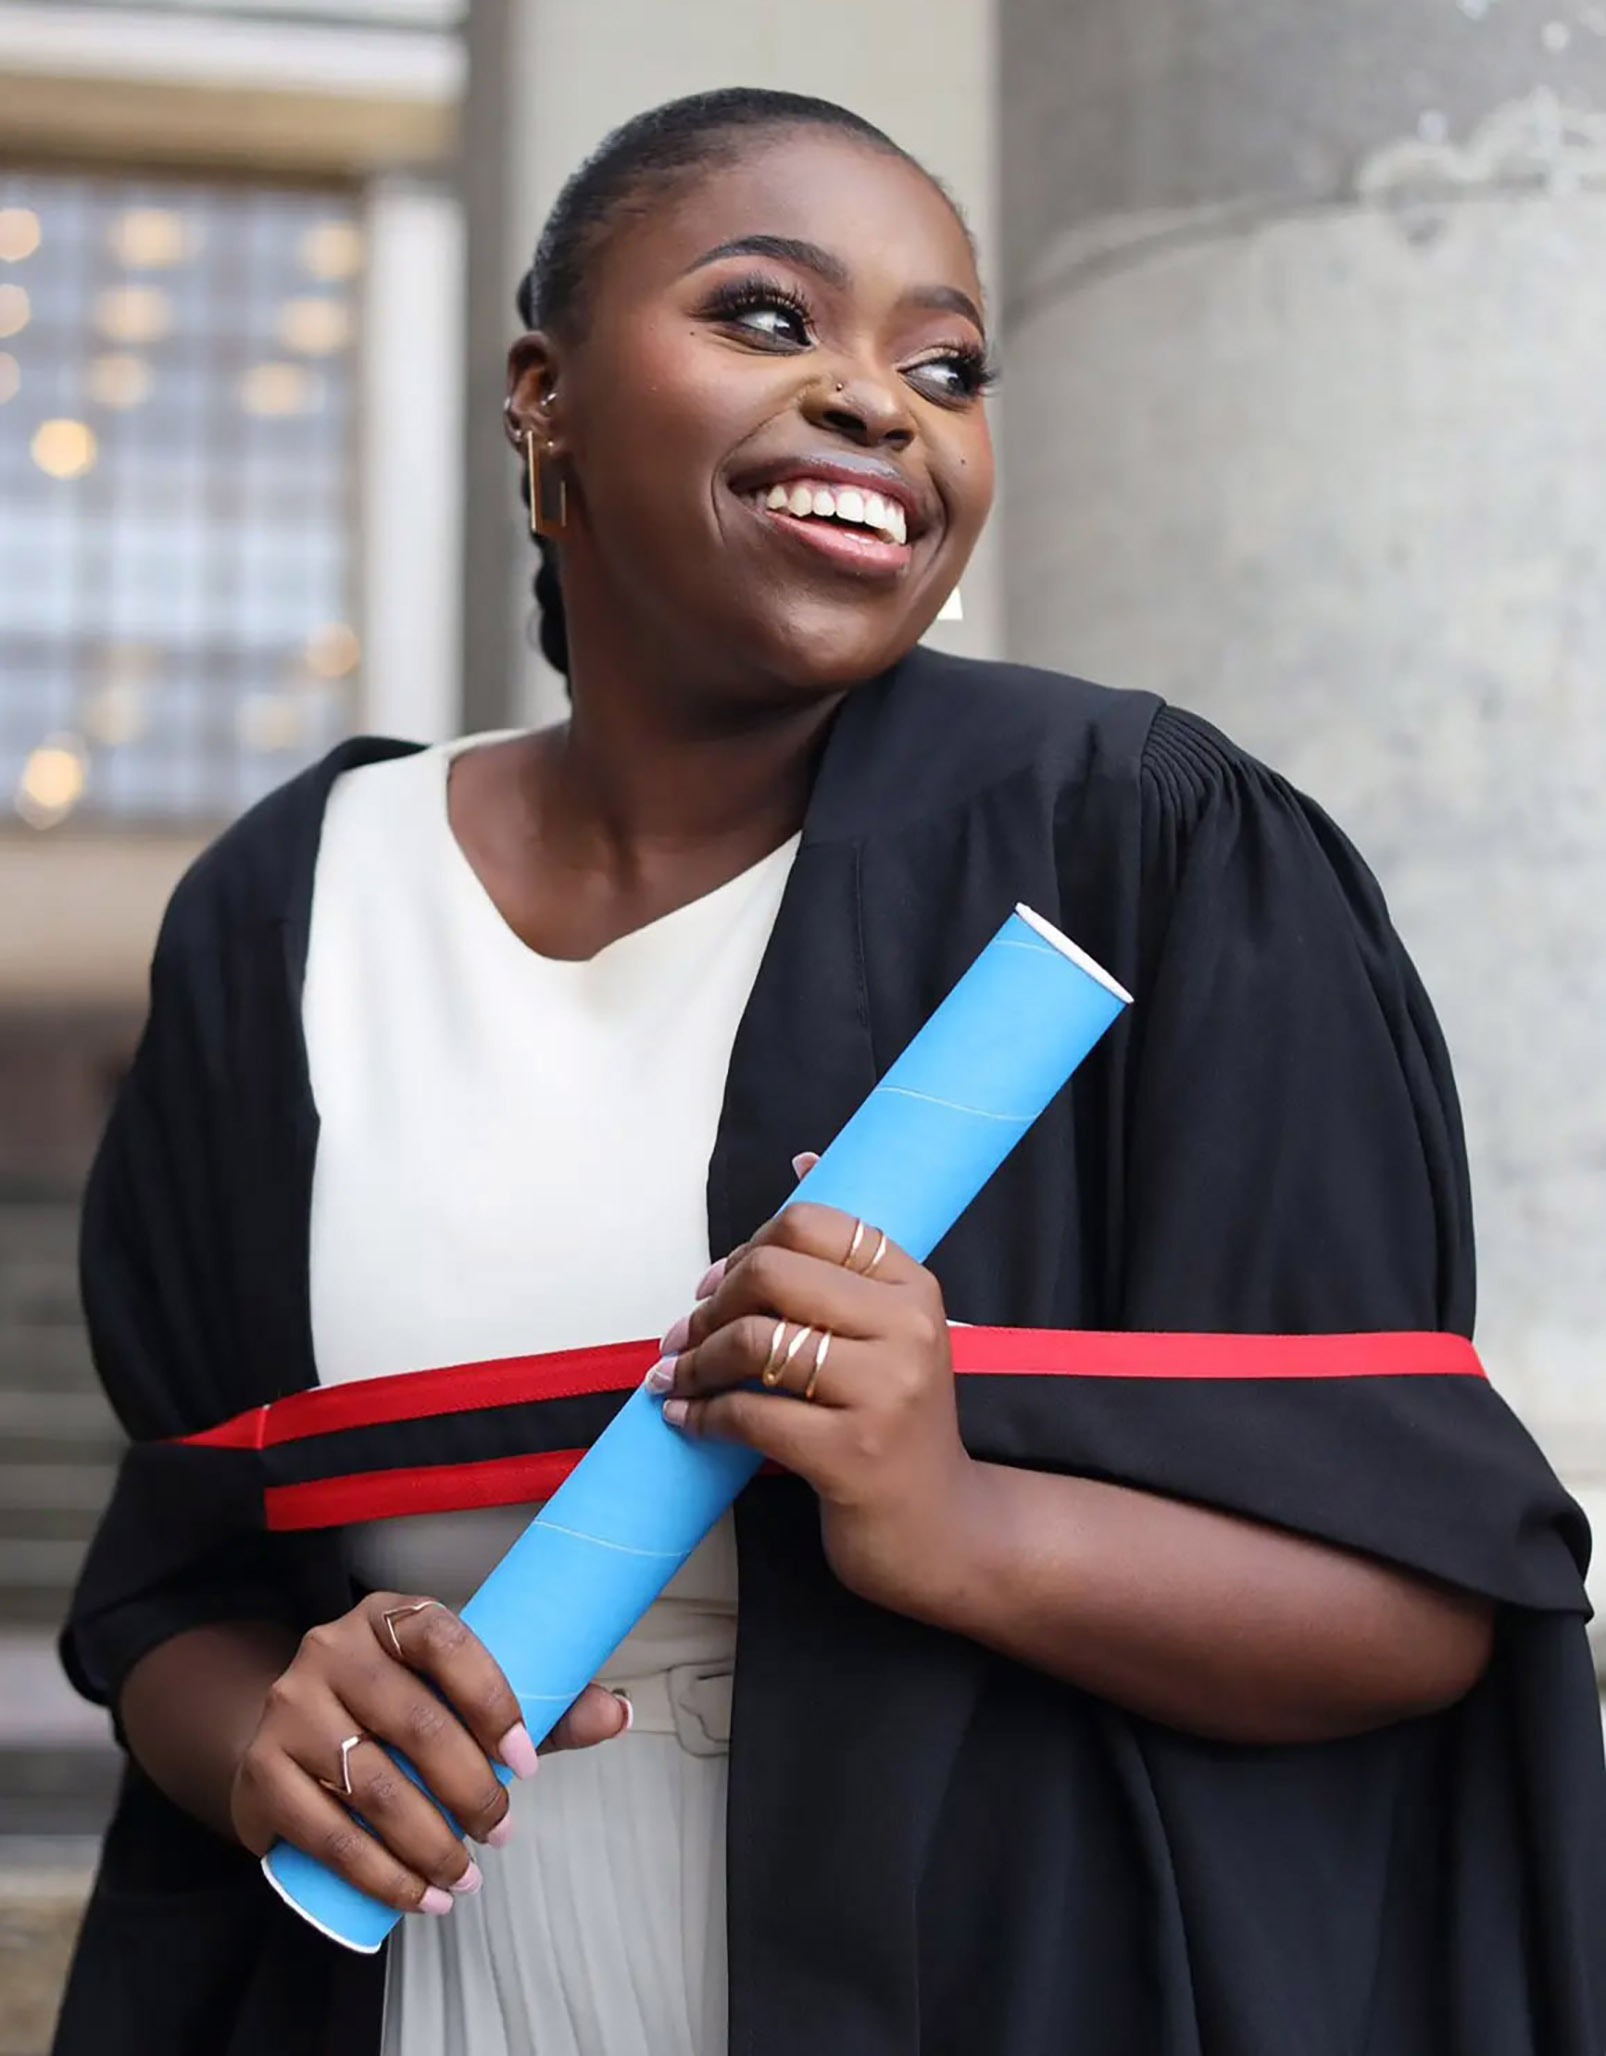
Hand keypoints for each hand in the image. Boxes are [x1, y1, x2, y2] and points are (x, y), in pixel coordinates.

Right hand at [229, 1592, 629, 1914]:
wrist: (286, 1737)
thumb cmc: (396, 1711)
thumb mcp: (459, 1692)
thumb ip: (542, 1703)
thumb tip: (620, 1713)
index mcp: (389, 1615)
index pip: (447, 1640)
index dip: (494, 1700)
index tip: (529, 1761)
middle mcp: (332, 1648)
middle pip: (416, 1723)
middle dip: (470, 1790)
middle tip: (501, 1831)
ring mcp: (290, 1708)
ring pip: (372, 1785)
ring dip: (429, 1845)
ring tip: (465, 1878)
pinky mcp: (263, 1770)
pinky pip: (327, 1833)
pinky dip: (379, 1875)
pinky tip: (416, 1897)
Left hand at [651, 1201, 979, 1620]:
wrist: (940, 1529)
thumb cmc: (897, 1424)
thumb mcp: (888, 1332)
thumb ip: (845, 1258)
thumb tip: (803, 1161)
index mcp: (913, 1287)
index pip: (814, 1222)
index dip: (747, 1247)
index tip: (714, 1285)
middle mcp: (907, 1329)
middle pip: (773, 1271)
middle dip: (710, 1305)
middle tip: (682, 1336)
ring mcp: (885, 1391)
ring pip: (754, 1340)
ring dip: (695, 1361)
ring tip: (675, 1379)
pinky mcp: (853, 1453)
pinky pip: (749, 1414)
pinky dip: (702, 1415)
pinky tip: (687, 1420)